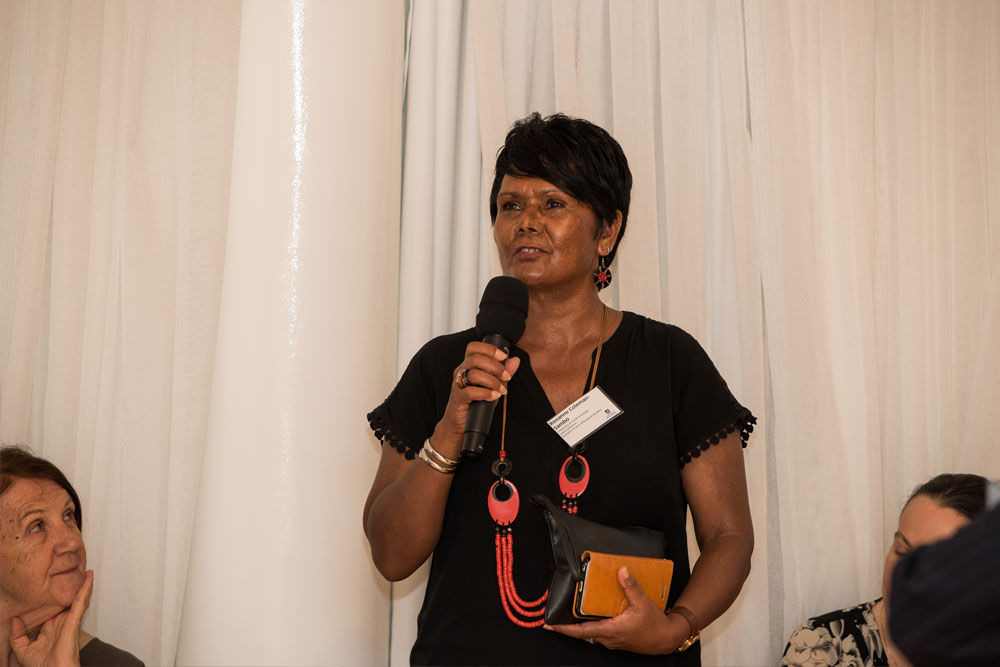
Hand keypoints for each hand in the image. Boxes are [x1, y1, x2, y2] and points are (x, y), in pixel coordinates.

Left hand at [9, 570, 93, 666]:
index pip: (53, 610)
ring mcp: (68, 621)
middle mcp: (61, 623)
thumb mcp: (22, 651)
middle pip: (69, 602)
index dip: (54, 599)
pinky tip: (88, 578)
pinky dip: (85, 589)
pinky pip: (80, 602)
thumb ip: (17, 636)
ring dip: (83, 586)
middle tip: (77, 575)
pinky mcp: (73, 621)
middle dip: (74, 589)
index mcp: (50, 629)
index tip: (52, 587)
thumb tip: (16, 620)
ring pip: (78, 599)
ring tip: (87, 573)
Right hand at [435, 342, 520, 453]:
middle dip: (495, 367)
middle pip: (475, 359)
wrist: (459, 424)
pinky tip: (494, 396)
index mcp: (468, 365)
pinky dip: (485, 393)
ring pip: (473, 374)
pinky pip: (470, 392)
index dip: (489, 349)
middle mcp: (461, 372)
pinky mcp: (457, 398)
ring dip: (492, 381)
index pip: (474, 347)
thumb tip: (515, 361)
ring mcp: (457, 385)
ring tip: (501, 390)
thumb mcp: (492, 386)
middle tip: (506, 377)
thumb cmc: (475, 402)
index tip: (503, 356)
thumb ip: (503, 373)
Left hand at [545, 566, 690, 654]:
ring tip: (575, 607)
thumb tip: (621, 571)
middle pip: (582, 631)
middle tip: (558, 611)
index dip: (563, 628)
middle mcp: (608, 638)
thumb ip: (630, 587)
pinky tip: (596, 611)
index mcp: (610, 631)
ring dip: (582, 621)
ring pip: (591, 631)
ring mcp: (612, 640)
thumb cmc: (655, 626)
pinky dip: (594, 621)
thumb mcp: (642, 603)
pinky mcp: (617, 639)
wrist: (667, 640)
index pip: (580, 632)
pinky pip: (600, 631)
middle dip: (569, 622)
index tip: (549, 624)